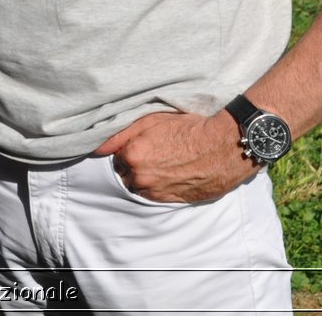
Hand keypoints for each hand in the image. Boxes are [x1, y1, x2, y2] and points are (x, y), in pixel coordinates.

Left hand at [92, 110, 255, 203]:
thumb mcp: (152, 120)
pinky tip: (171, 174)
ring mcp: (155, 191)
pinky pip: (153, 196)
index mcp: (132, 155)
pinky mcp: (170, 200)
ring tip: (165, 164)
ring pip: (139, 186)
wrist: (223, 147)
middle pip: (126, 173)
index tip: (142, 145)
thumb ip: (121, 134)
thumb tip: (97, 148)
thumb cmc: (188, 129)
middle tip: (155, 154)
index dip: (129, 150)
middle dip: (135, 165)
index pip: (116, 157)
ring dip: (146, 177)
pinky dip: (158, 186)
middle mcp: (140, 176)